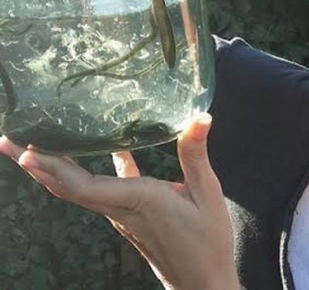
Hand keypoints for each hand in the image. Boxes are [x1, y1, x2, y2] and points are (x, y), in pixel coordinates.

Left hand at [0, 114, 239, 289]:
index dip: (52, 168)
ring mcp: (123, 216)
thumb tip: (201, 117)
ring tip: (36, 146)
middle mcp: (122, 209)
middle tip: (9, 141)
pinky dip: (100, 170)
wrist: (204, 285)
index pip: (83, 186)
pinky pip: (107, 191)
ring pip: (79, 190)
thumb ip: (197, 155)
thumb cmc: (208, 242)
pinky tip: (115, 150)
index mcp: (137, 200)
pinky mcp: (133, 217)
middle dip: (36, 165)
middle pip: (68, 187)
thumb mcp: (207, 195)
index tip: (26, 152)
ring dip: (54, 169)